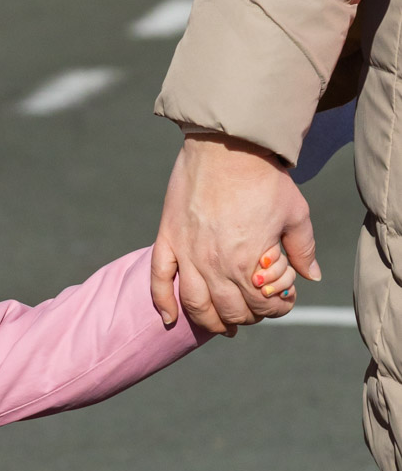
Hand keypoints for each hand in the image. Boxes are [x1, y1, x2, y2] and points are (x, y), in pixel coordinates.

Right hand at [151, 134, 320, 334]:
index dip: (277, 308)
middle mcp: (215, 265)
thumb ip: (303, 248)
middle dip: (248, 317)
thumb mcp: (295, 212)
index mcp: (248, 262)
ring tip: (222, 326)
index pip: (262, 304)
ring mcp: (188, 255)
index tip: (283, 302)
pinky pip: (159, 281)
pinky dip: (163, 304)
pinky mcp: (169, 241)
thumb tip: (311, 275)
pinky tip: (170, 321)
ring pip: (196, 305)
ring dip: (211, 322)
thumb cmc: (265, 177)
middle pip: (230, 311)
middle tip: (255, 310)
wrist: (228, 144)